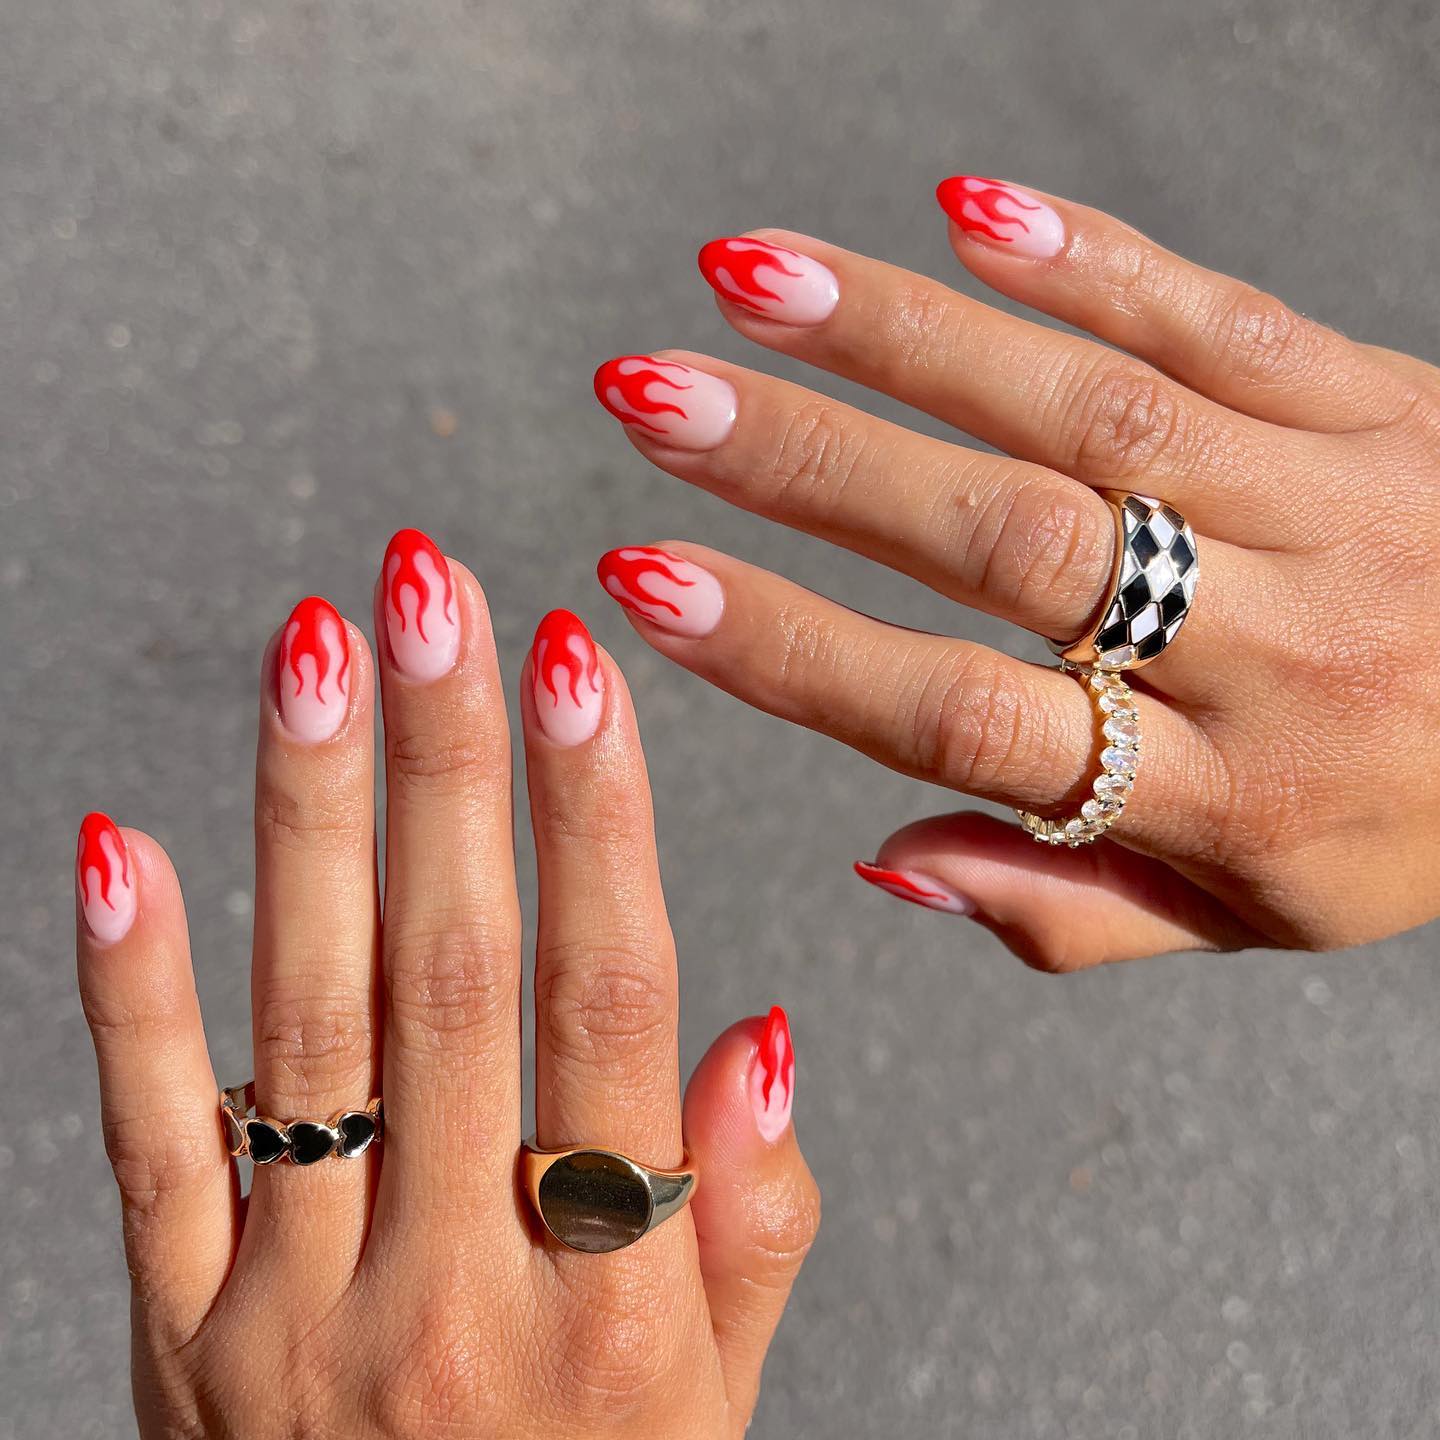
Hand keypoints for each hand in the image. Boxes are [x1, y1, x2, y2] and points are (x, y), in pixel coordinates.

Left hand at [75, 531, 817, 1437]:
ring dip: (310, 818)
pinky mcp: (178, 1335)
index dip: (596, 819)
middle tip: (438, 590)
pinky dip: (131, 989)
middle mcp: (456, 1282)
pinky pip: (147, 1144)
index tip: (575, 664)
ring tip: (318, 648)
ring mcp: (299, 1307)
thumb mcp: (713, 1410)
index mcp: (612, 1294)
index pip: (611, 1000)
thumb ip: (748, 1227)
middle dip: (448, 762)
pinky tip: (121, 846)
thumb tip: (761, 1030)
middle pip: (454, 972)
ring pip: (308, 1020)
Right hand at [592, 180, 1439, 969]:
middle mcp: (1273, 645)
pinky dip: (1091, 258)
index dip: (800, 654)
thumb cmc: (1419, 822)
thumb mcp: (1258, 916)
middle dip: (812, 465)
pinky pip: (1223, 316)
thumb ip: (1071, 906)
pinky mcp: (1380, 398)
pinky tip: (970, 210)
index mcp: (1232, 798)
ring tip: (749, 279)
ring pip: (1093, 407)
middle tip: (655, 396)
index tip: (653, 588)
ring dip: (906, 335)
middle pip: (1010, 544)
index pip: (972, 728)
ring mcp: (1333, 503)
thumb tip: (884, 863)